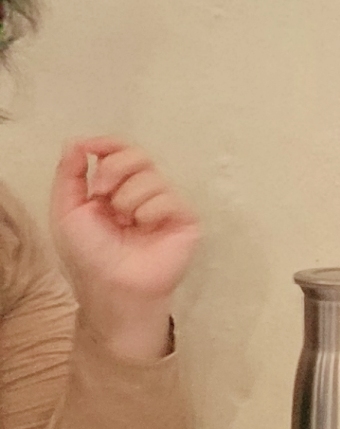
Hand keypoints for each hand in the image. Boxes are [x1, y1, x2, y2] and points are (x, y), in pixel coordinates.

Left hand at [50, 138, 197, 362]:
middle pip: (138, 155)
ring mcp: (164, 206)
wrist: (113, 286)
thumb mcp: (66, 212)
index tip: (89, 147)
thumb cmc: (90, 255)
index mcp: (114, 189)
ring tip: (124, 223)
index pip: (118, 152)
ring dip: (128, 199)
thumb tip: (76, 142)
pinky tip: (144, 229)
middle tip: (102, 194)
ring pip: (151, 177)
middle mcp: (141, 193)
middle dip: (115, 168)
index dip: (107, 144)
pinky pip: (169, 198)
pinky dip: (149, 211)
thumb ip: (68, 175)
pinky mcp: (185, 219)